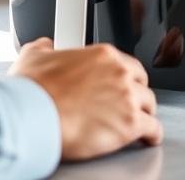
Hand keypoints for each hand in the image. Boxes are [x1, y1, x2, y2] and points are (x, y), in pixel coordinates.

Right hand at [9, 38, 162, 160]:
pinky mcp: (130, 124)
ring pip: (150, 105)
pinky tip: (149, 138)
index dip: (124, 78)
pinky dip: (152, 135)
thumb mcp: (33, 56)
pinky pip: (153, 129)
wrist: (31, 115)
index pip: (126, 65)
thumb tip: (45, 46)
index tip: (119, 85)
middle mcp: (119, 73)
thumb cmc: (33, 90)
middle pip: (141, 83)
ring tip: (140, 123)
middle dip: (136, 94)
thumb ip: (44, 48)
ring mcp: (127, 98)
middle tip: (128, 104)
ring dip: (145, 114)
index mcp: (102, 56)